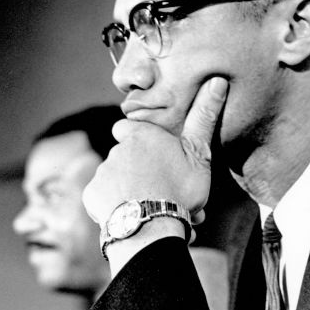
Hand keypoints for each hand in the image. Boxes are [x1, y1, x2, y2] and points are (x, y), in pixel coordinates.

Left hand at [83, 76, 227, 229]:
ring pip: (118, 180)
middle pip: (128, 159)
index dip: (140, 142)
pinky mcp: (91, 194)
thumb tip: (218, 80)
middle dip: (141, 174)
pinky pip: (104, 198)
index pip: (130, 129)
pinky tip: (134, 217)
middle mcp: (117, 148)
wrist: (151, 228)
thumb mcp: (198, 155)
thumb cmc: (179, 190)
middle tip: (164, 195)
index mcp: (141, 135)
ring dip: (133, 193)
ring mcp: (102, 171)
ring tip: (152, 212)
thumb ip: (204, 118)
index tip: (156, 159)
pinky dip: (116, 207)